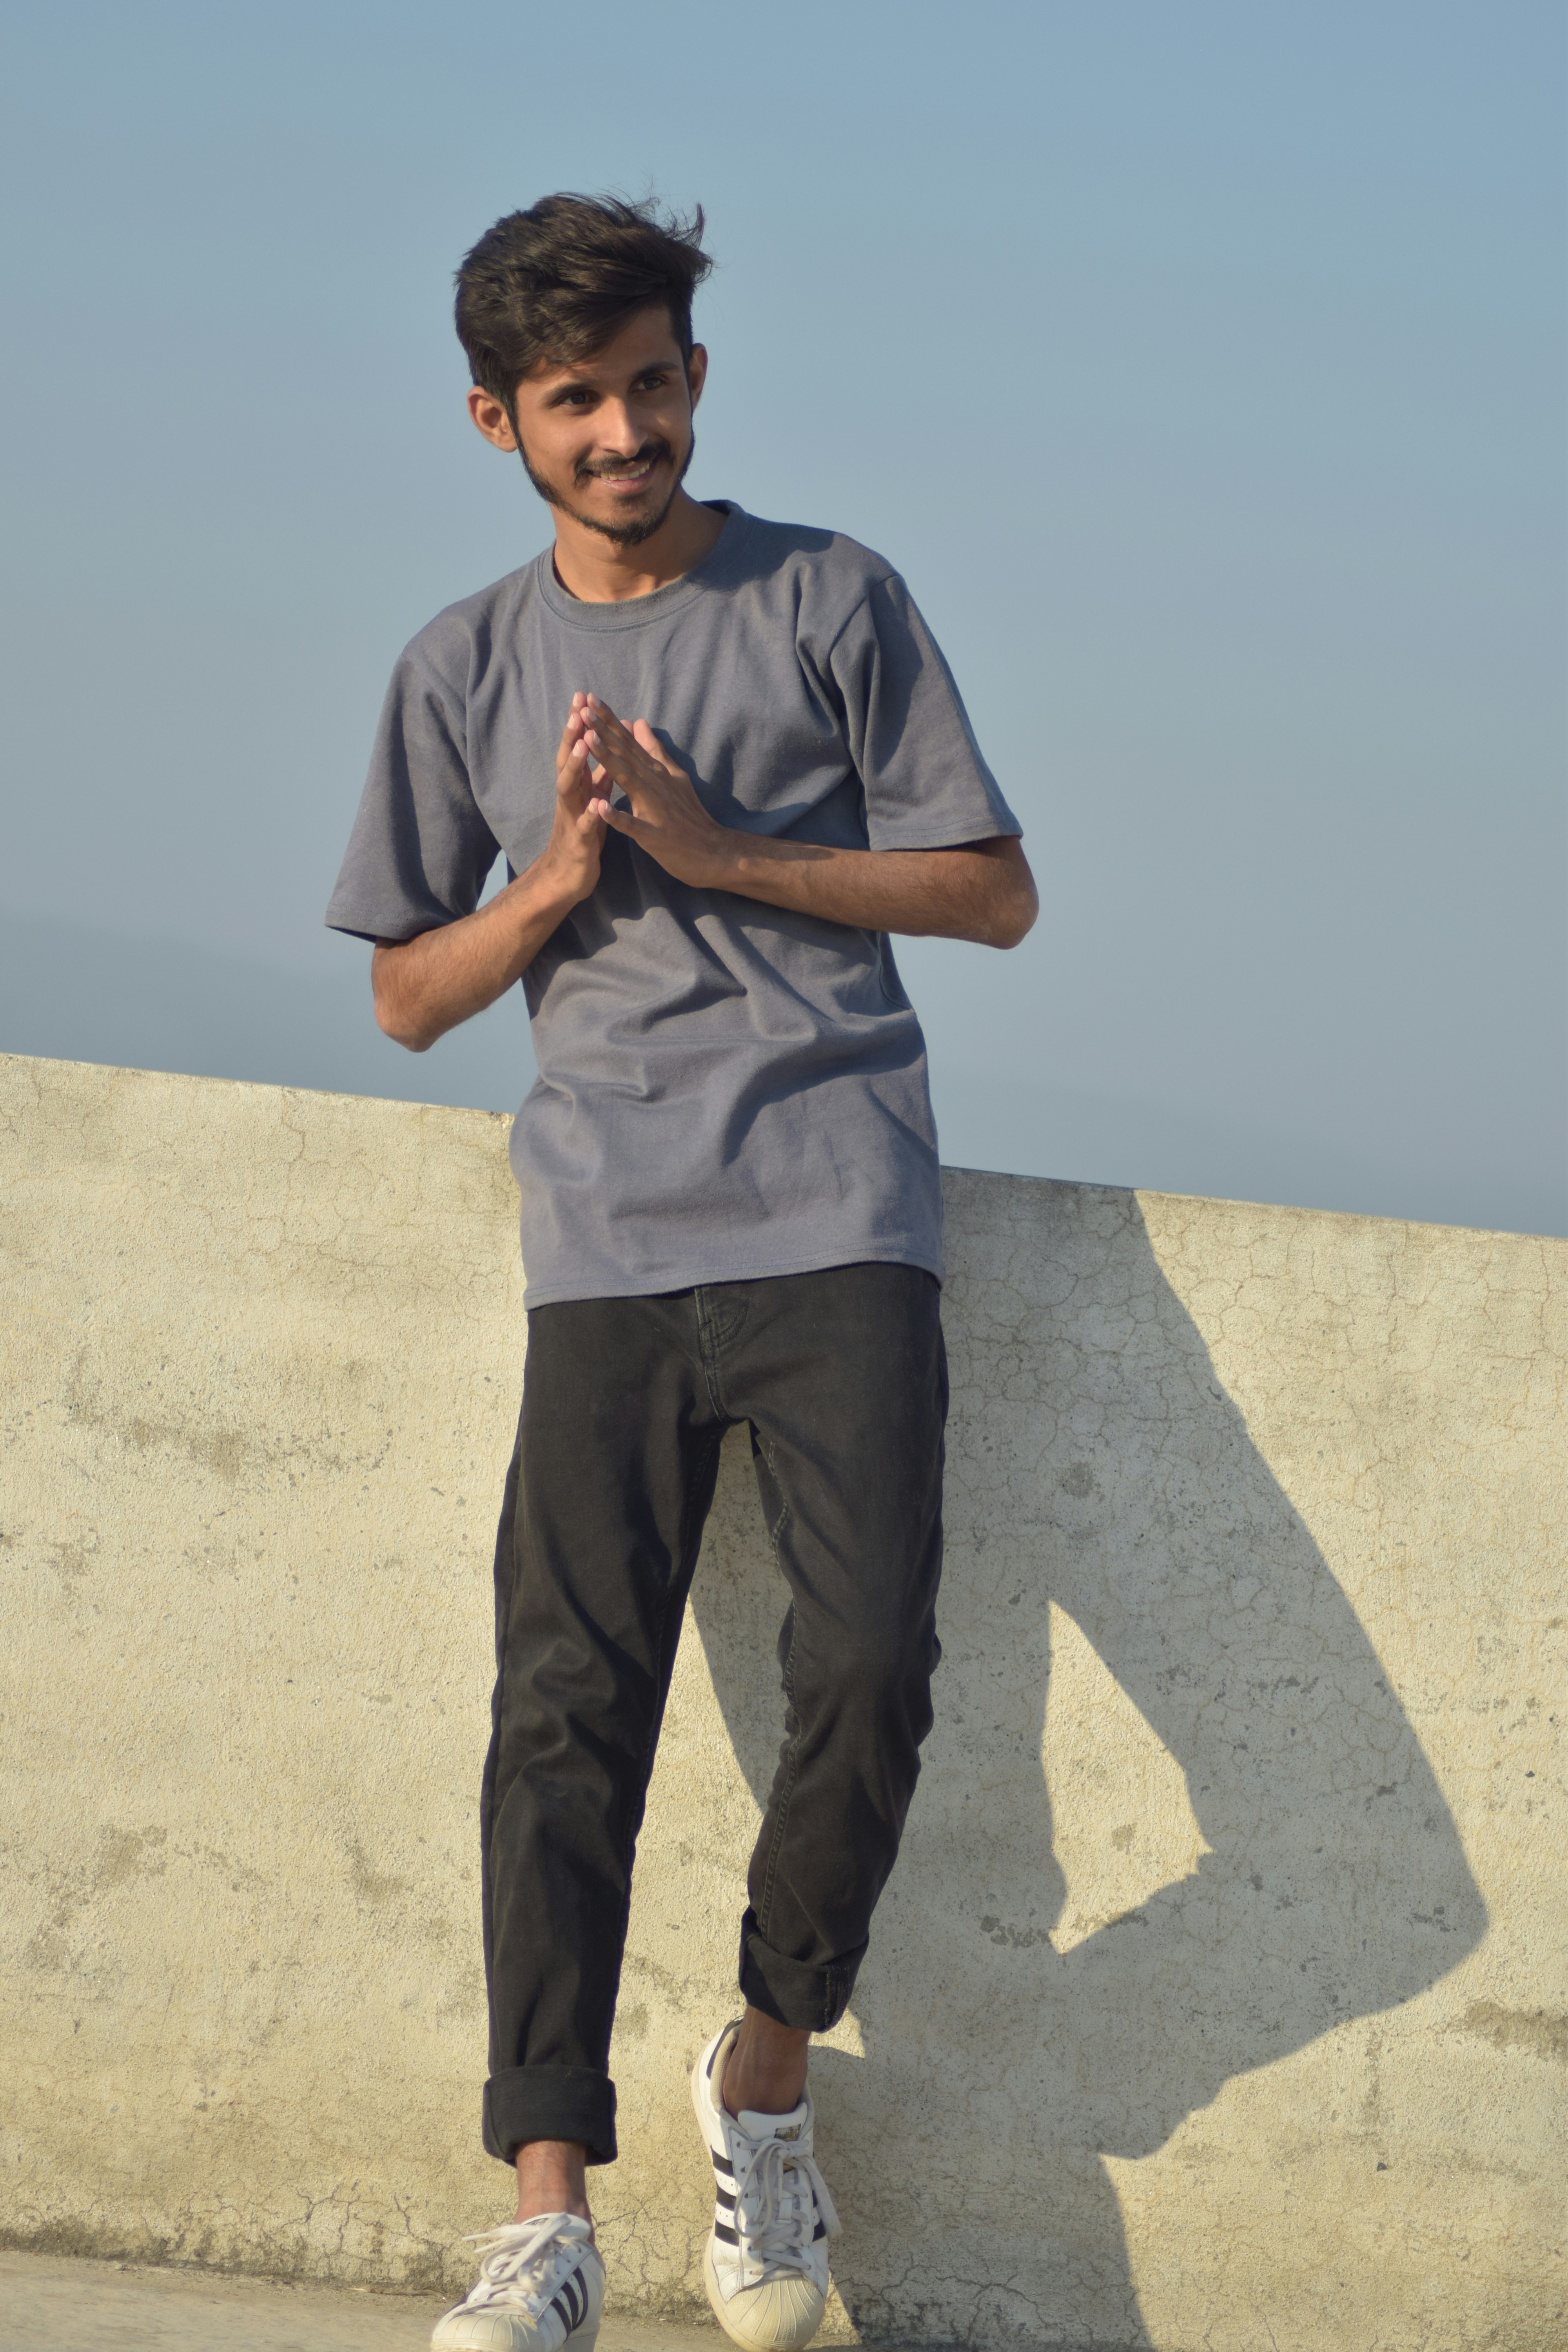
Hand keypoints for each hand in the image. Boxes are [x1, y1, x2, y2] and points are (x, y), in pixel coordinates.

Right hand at [537, 695, 609, 906]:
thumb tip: (603, 753)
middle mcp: (570, 798)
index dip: (580, 724)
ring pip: (569, 789)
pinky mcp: (579, 843)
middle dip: (572, 735)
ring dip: (574, 767)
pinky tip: (596, 806)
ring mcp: (571, 819)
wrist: (567, 878)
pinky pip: (584, 827)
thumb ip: (596, 779)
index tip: (584, 696)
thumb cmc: (582, 837)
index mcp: (577, 788)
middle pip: (568, 761)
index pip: (576, 750)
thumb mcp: (591, 803)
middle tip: (578, 709)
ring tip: (580, 747)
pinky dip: (590, 816)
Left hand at [579, 697, 734, 888]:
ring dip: (607, 759)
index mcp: (656, 771)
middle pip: (624, 753)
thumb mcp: (674, 776)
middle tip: (584, 707)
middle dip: (603, 730)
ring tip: (588, 739)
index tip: (590, 698)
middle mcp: (654, 783)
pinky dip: (618, 816)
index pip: (629, 741)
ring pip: (627, 779)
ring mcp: (654, 808)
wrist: (713, 851)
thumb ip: (654, 750)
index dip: (610, 720)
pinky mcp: (653, 834)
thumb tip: (639, 722)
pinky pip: (633, 825)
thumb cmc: (689, 816)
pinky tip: (601, 807)